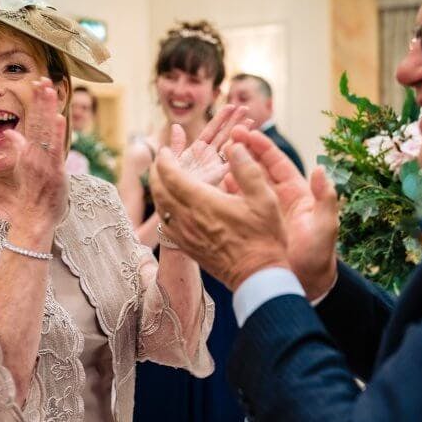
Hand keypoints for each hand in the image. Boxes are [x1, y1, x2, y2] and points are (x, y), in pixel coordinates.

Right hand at [3, 77, 67, 232]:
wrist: (33, 218)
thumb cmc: (32, 194)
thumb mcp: (24, 167)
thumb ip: (18, 148)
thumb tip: (10, 132)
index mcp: (29, 151)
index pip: (33, 120)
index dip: (37, 102)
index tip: (39, 84)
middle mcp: (34, 153)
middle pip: (37, 121)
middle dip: (41, 100)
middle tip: (43, 79)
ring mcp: (43, 162)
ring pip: (45, 131)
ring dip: (47, 110)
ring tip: (49, 90)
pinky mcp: (53, 172)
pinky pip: (54, 150)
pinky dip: (55, 134)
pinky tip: (58, 118)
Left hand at [150, 142, 288, 291]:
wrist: (258, 276)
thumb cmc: (264, 238)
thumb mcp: (264, 199)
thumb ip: (247, 169)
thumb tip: (235, 145)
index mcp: (204, 203)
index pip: (171, 175)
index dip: (165, 160)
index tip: (166, 149)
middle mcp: (188, 219)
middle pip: (159, 190)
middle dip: (156, 171)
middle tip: (162, 160)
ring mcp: (186, 235)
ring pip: (160, 208)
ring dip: (158, 190)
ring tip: (165, 179)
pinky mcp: (188, 248)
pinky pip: (166, 225)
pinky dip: (164, 210)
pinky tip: (172, 206)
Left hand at [169, 104, 250, 185]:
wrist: (172, 202)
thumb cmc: (170, 184)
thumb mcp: (172, 161)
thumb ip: (177, 145)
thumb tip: (176, 127)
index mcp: (198, 150)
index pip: (212, 130)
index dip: (222, 118)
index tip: (232, 107)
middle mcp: (209, 157)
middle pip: (224, 135)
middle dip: (234, 121)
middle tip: (245, 108)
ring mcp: (215, 165)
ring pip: (229, 145)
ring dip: (239, 133)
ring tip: (251, 120)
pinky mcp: (218, 175)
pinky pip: (230, 161)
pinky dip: (239, 151)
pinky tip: (247, 141)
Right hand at [224, 127, 339, 298]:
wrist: (304, 286)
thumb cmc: (317, 257)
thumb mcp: (325, 227)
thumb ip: (326, 199)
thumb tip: (320, 170)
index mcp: (295, 193)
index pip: (276, 162)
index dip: (261, 146)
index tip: (247, 133)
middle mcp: (276, 198)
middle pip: (256, 168)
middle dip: (242, 151)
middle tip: (225, 137)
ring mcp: (260, 212)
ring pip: (242, 184)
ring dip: (228, 169)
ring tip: (212, 156)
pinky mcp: (247, 226)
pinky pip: (233, 205)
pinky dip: (222, 194)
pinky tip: (208, 185)